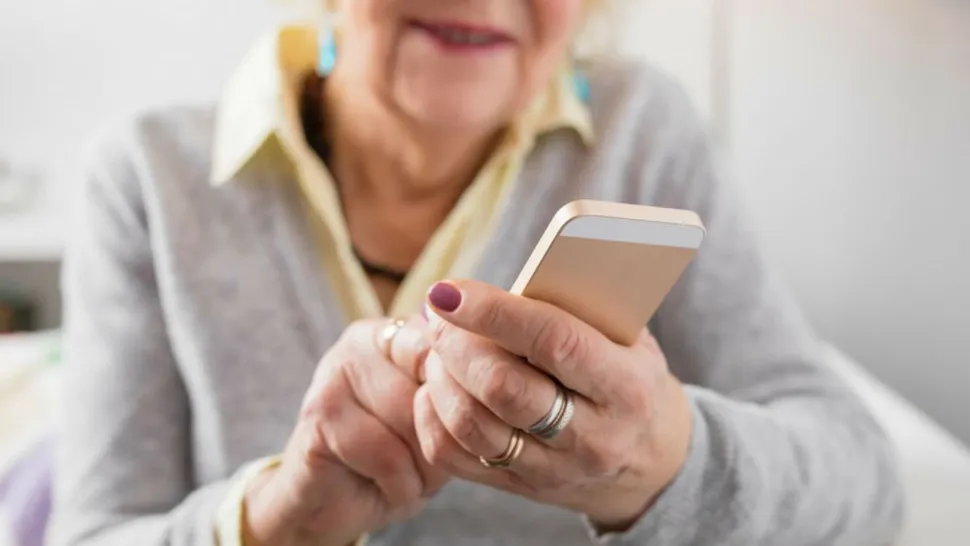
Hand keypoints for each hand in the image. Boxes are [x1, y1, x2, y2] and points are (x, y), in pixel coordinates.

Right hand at [244, 316, 449, 545]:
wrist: (332, 505)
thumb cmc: (399, 462)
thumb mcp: (443, 425)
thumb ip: (462, 396)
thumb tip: (491, 388)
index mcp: (400, 331)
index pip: (452, 350)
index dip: (468, 400)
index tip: (471, 432)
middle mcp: (364, 340)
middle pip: (435, 386)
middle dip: (445, 440)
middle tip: (434, 464)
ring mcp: (336, 372)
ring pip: (413, 419)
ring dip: (425, 467)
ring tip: (410, 475)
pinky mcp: (319, 414)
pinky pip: (387, 454)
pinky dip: (400, 485)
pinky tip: (386, 486)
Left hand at [413, 280, 692, 530]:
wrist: (653, 461)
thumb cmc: (630, 377)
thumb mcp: (630, 338)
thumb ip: (581, 308)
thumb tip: (510, 279)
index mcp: (626, 387)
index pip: (553, 342)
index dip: (493, 312)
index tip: (449, 290)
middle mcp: (593, 437)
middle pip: (503, 387)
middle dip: (456, 344)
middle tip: (437, 315)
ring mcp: (555, 470)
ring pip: (472, 425)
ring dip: (439, 378)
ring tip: (435, 348)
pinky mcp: (522, 489)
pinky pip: (455, 458)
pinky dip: (430, 418)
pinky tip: (433, 388)